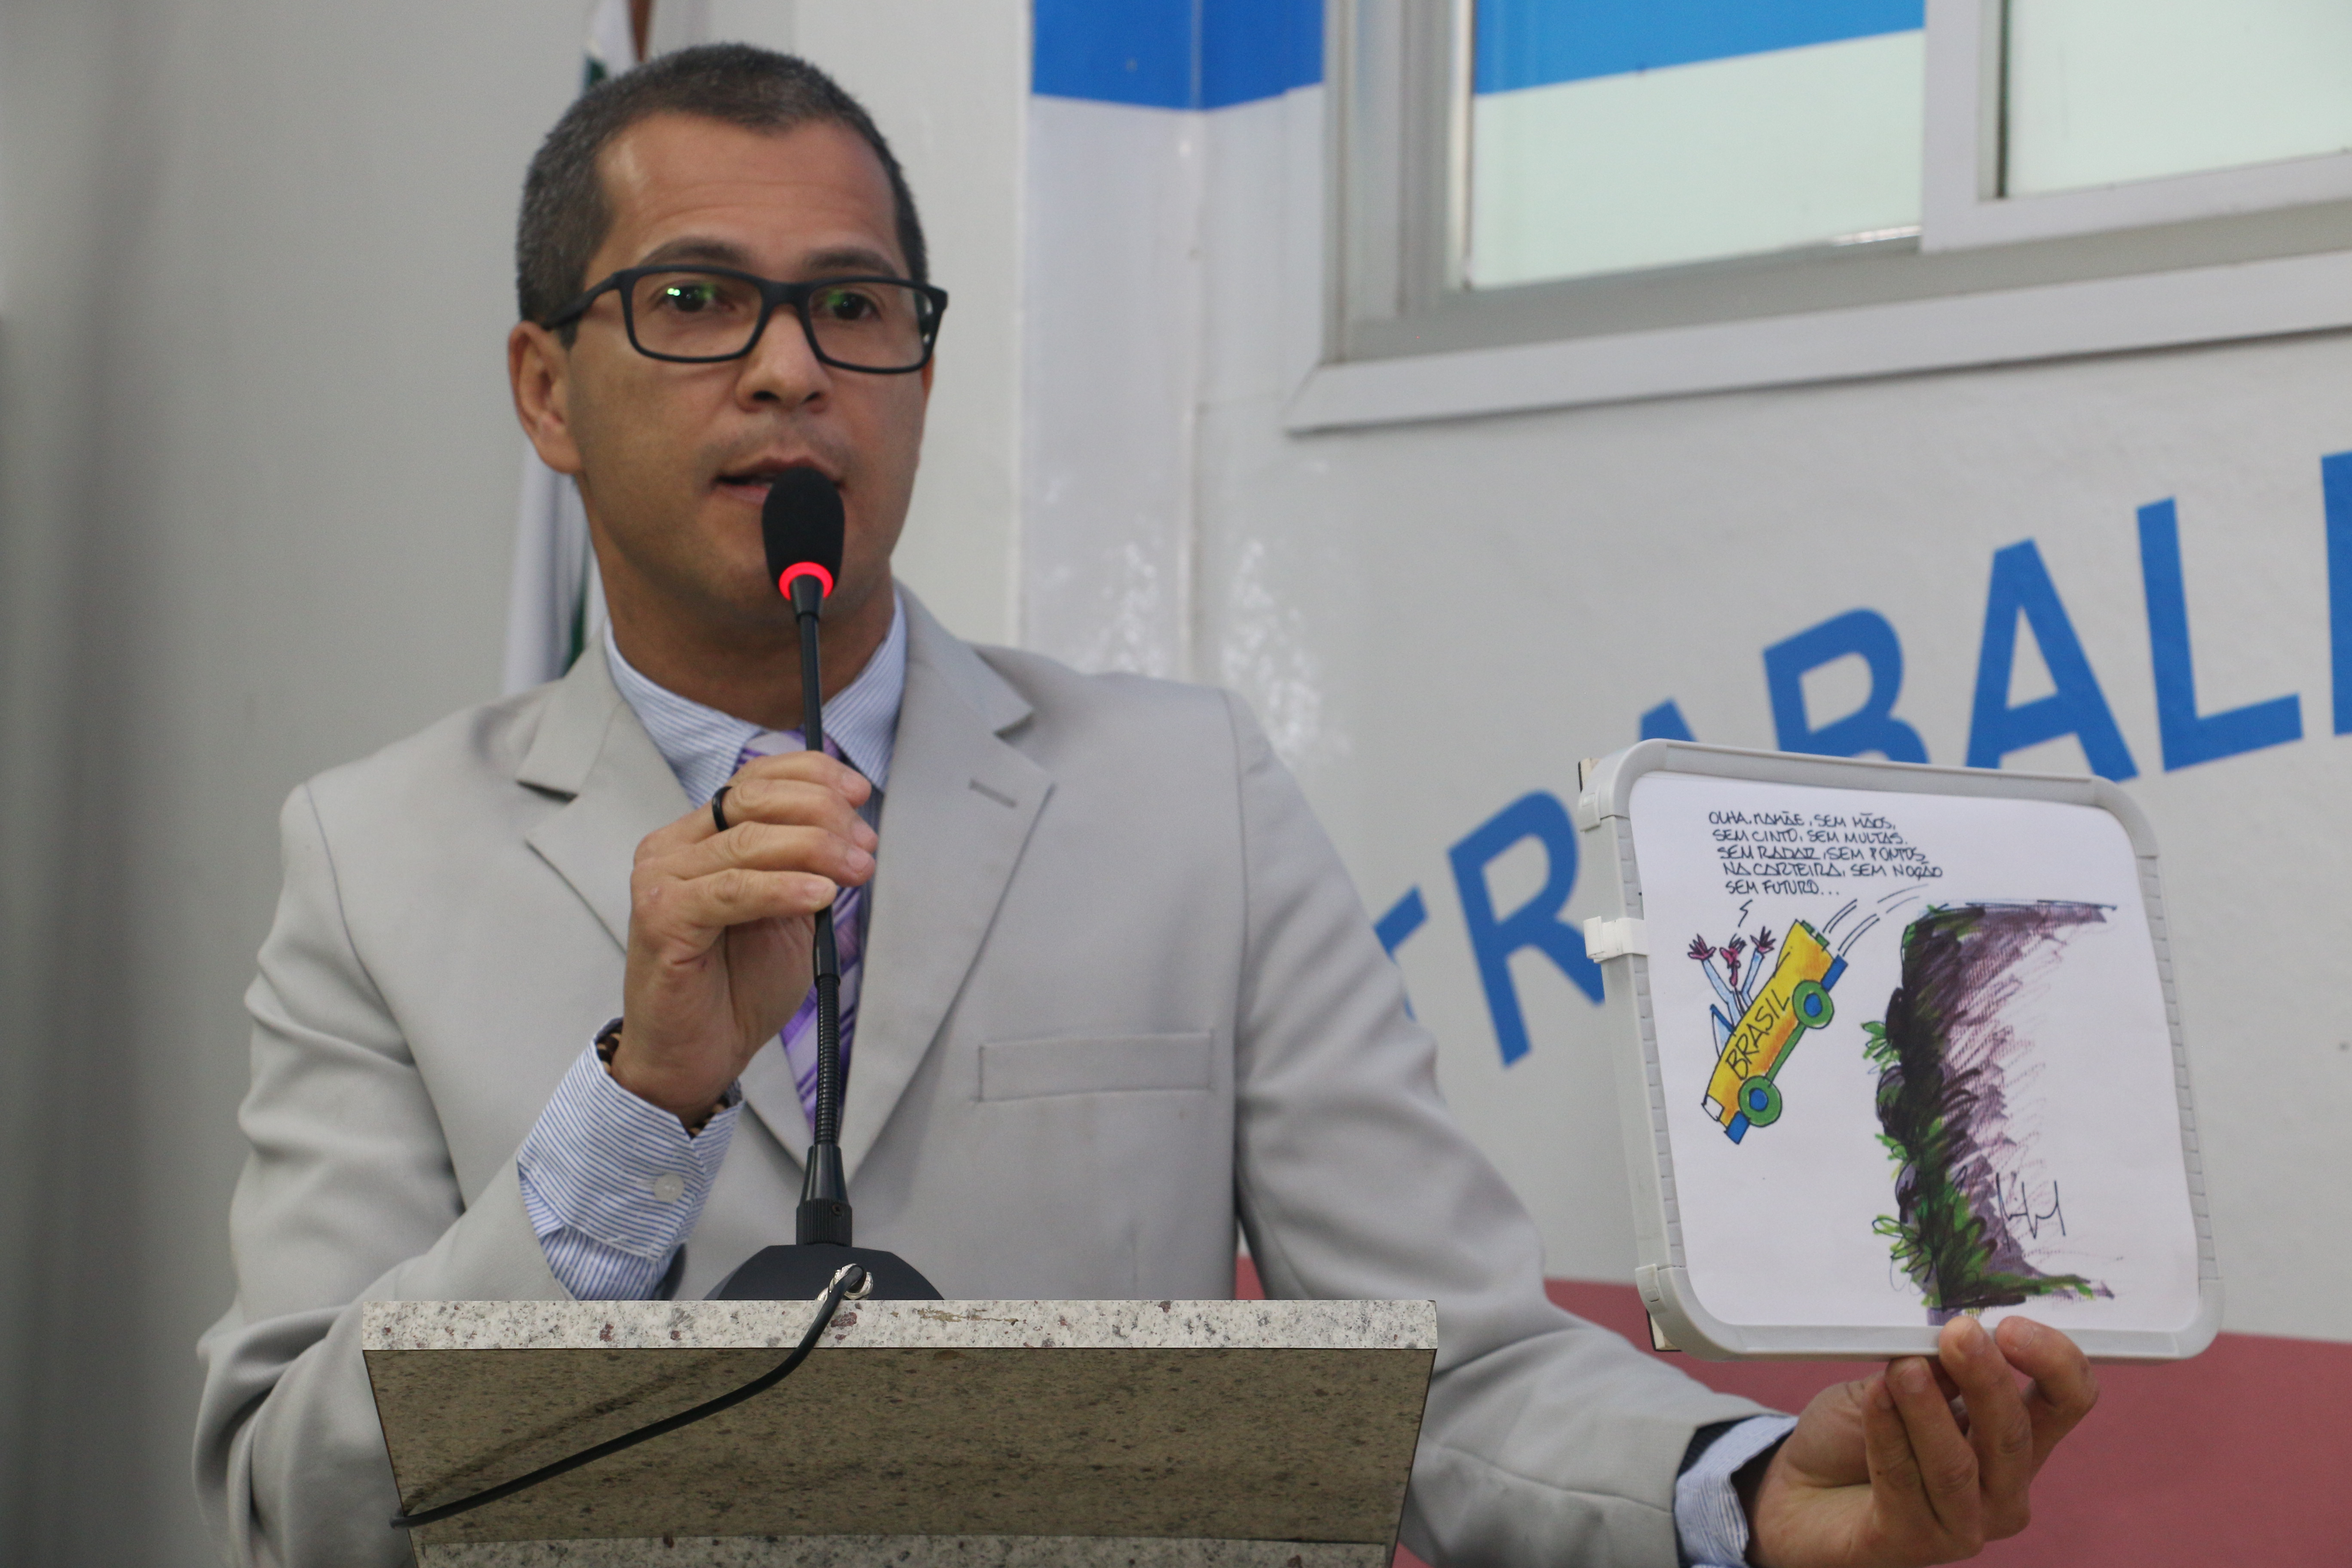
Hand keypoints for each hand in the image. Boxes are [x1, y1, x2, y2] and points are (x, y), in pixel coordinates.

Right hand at [614, 749, 876, 1123]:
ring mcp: (661, 879)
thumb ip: (805, 867)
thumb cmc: (738, 986)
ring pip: (749, 842)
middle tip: (863, 849)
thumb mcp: (787, 913)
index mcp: (699, 836)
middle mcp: (672, 847)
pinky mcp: (662, 917)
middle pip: (755, 800)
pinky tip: (821, 896)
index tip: (859, 793)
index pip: (755, 778)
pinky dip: (783, 888)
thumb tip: (853, 829)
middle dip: (823, 815)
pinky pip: (733, 889)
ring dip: (816, 849)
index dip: (813, 776)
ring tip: (856, 871)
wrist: (698, 1054)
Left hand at [1744, 1316, 2097, 1567]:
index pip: (2066, 1400)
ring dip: (1928, 1408)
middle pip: (2015, 1433)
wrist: (1799, 1490)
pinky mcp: (1912, 1544)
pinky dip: (1887, 1435)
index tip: (2010, 1325)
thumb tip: (1958, 1337)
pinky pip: (1905, 1485)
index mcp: (2013, 1442)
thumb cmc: (1858, 1432)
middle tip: (1958, 1334)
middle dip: (1988, 1379)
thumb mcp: (1897, 1383)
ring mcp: (1964, 1525)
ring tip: (1902, 1367)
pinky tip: (1874, 1397)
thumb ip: (1934, 1369)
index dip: (2054, 1362)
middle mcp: (2003, 1490)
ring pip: (1959, 1465)